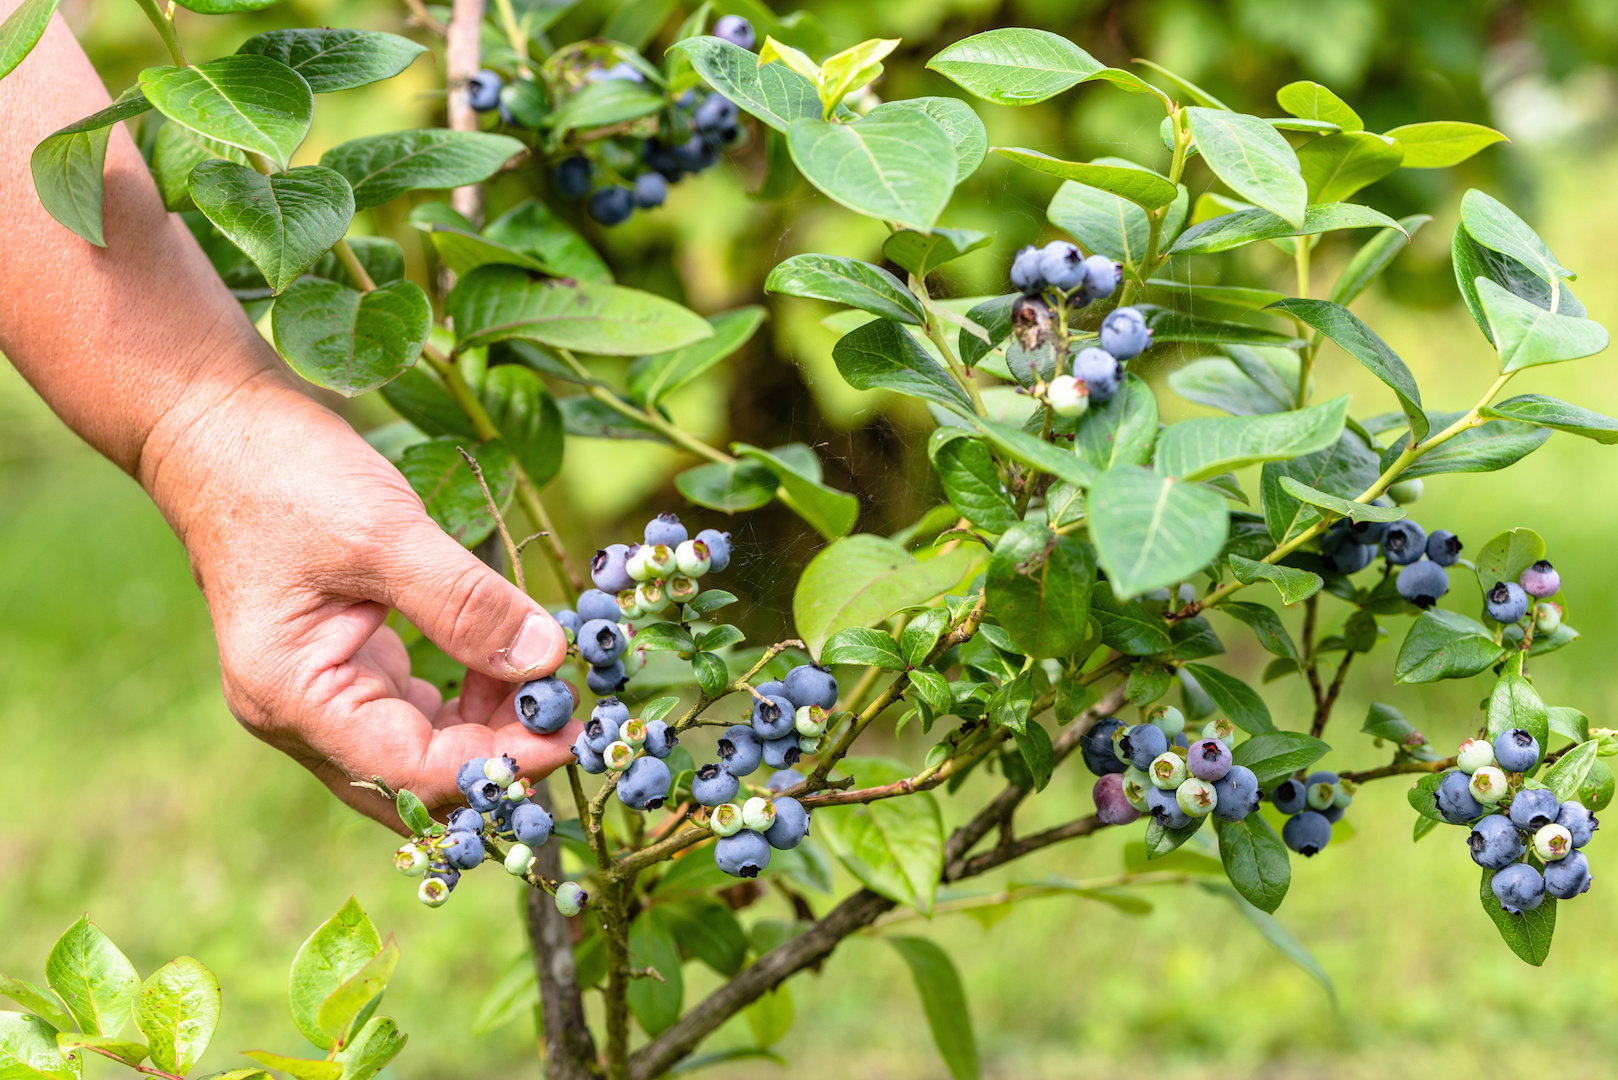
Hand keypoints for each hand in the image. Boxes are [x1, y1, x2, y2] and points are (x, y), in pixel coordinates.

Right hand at [140, 368, 576, 827]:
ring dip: (489, 730)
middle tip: (578, 720)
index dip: (499, 763)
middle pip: (415, 781)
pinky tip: (509, 665)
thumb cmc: (284, 475)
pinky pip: (415, 714)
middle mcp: (298, 716)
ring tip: (552, 685)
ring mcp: (318, 696)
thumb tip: (547, 660)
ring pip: (420, 752)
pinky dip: (468, 701)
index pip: (412, 772)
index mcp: (293, 697)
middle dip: (498, 759)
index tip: (574, 734)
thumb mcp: (385, 533)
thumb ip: (466, 604)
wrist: (215, 429)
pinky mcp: (342, 669)